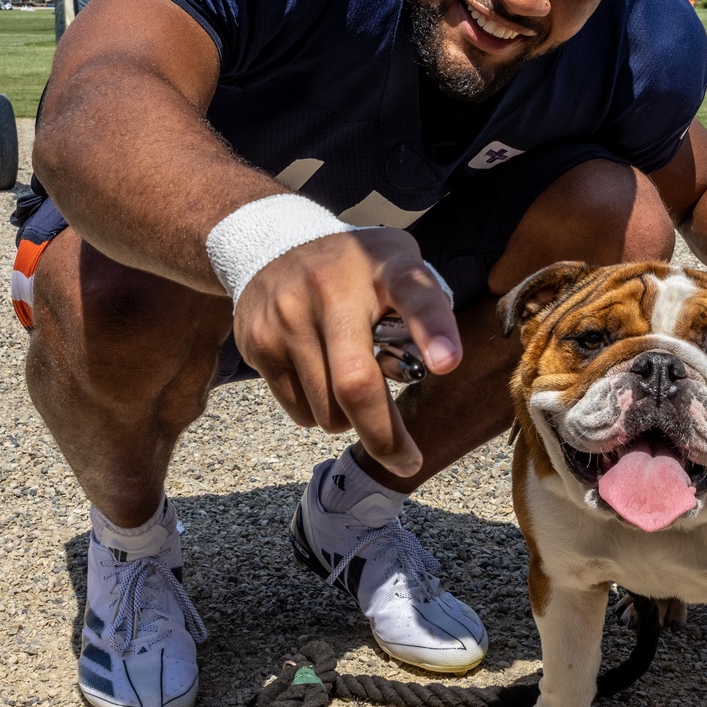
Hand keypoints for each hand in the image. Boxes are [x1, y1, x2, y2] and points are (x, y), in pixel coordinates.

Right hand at [233, 228, 460, 477]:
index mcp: (384, 267)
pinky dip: (318, 412)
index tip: (448, 363)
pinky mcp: (258, 343)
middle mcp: (332, 290)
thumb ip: (421, 308)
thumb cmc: (357, 270)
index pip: (414, 294)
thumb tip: (429, 371)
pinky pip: (299, 412)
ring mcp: (288, 317)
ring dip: (349, 417)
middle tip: (408, 461)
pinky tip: (318, 377)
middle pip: (356, 384)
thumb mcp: (397, 265)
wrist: (269, 245)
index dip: (433, 330)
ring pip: (327, 411)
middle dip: (386, 437)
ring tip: (349, 381)